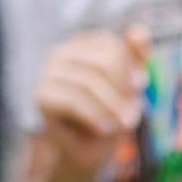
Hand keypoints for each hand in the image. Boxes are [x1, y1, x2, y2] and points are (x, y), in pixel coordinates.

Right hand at [34, 27, 147, 175]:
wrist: (84, 151)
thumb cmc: (108, 115)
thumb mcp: (127, 87)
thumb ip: (134, 58)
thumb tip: (139, 30)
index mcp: (80, 45)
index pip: (110, 44)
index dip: (129, 67)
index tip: (138, 87)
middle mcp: (60, 53)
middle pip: (102, 61)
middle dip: (122, 90)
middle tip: (131, 114)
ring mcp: (47, 73)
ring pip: (89, 82)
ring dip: (112, 107)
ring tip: (123, 125)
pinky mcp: (41, 96)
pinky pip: (73, 100)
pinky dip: (94, 116)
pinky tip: (105, 128)